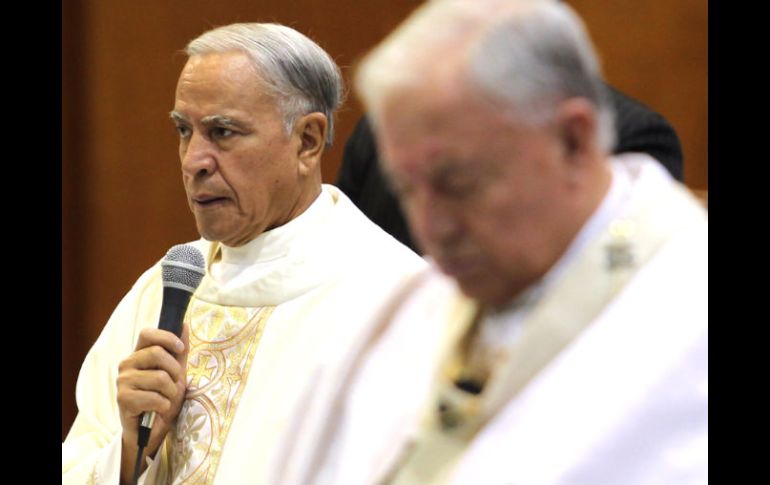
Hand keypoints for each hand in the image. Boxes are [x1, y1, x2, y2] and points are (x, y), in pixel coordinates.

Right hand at [117, 324, 189, 483]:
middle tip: (174, 385)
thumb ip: (179, 351)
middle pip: (157, 353)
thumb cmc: (162, 399)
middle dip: (175, 372)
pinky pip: (156, 397)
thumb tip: (184, 324)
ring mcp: (123, 381)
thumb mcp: (175, 374)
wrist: (151, 431)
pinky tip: (158, 410)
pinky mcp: (123, 399)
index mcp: (138, 355)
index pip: (147, 333)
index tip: (180, 350)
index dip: (166, 338)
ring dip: (171, 393)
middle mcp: (127, 365)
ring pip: (160, 378)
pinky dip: (164, 406)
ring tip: (166, 400)